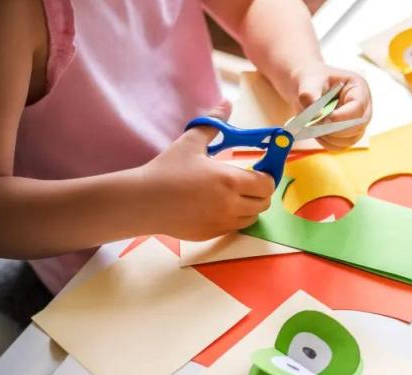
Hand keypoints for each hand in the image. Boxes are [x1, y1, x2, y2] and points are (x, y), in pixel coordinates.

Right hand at [138, 101, 275, 240]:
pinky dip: (235, 217)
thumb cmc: (167, 170)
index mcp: (230, 180)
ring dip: (250, 205)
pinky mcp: (212, 234)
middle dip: (261, 191)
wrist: (143, 202)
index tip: (259, 168)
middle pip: (264, 202)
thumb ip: (212, 123)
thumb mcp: (190, 142)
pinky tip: (219, 206)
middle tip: (249, 181)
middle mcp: (231, 205)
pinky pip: (235, 227)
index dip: (268, 175)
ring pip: (252, 217)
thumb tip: (226, 103)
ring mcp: (222, 222)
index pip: (267, 183)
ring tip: (234, 194)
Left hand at [289, 63, 371, 149]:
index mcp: (358, 87)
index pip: (357, 108)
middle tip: (314, 124)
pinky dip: (326, 142)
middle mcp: (363, 105)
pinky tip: (315, 130)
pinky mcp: (348, 133)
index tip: (321, 117)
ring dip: (329, 137)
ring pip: (350, 139)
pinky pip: (341, 145)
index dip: (340, 117)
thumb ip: (310, 96)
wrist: (306, 87)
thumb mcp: (308, 83)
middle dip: (335, 129)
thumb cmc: (310, 80)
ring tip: (313, 125)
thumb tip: (317, 116)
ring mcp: (357, 121)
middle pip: (358, 127)